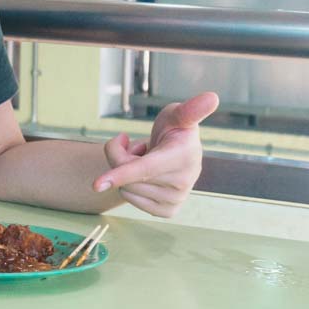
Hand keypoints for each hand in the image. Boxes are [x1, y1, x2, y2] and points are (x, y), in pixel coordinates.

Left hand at [94, 91, 218, 217]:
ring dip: (126, 172)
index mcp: (184, 155)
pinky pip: (131, 200)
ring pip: (126, 188)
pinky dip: (131, 186)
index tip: (96, 185)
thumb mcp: (178, 114)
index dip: (120, 173)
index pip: (145, 168)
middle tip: (135, 145)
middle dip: (121, 156)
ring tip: (145, 159)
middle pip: (126, 175)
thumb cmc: (174, 128)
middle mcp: (184, 181)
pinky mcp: (168, 211)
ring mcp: (177, 199)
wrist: (179, 151)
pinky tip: (146, 176)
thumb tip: (212, 97)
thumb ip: (190, 108)